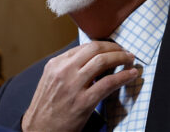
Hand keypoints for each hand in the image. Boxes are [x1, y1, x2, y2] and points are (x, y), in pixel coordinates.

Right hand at [21, 41, 137, 131]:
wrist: (39, 131)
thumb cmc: (47, 107)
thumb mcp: (51, 79)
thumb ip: (68, 67)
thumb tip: (93, 58)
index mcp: (56, 64)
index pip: (85, 46)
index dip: (104, 45)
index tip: (113, 47)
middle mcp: (64, 71)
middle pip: (95, 49)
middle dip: (114, 48)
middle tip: (125, 51)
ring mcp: (74, 86)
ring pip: (103, 61)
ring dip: (121, 58)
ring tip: (130, 59)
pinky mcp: (83, 102)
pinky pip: (108, 83)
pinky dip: (123, 76)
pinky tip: (131, 75)